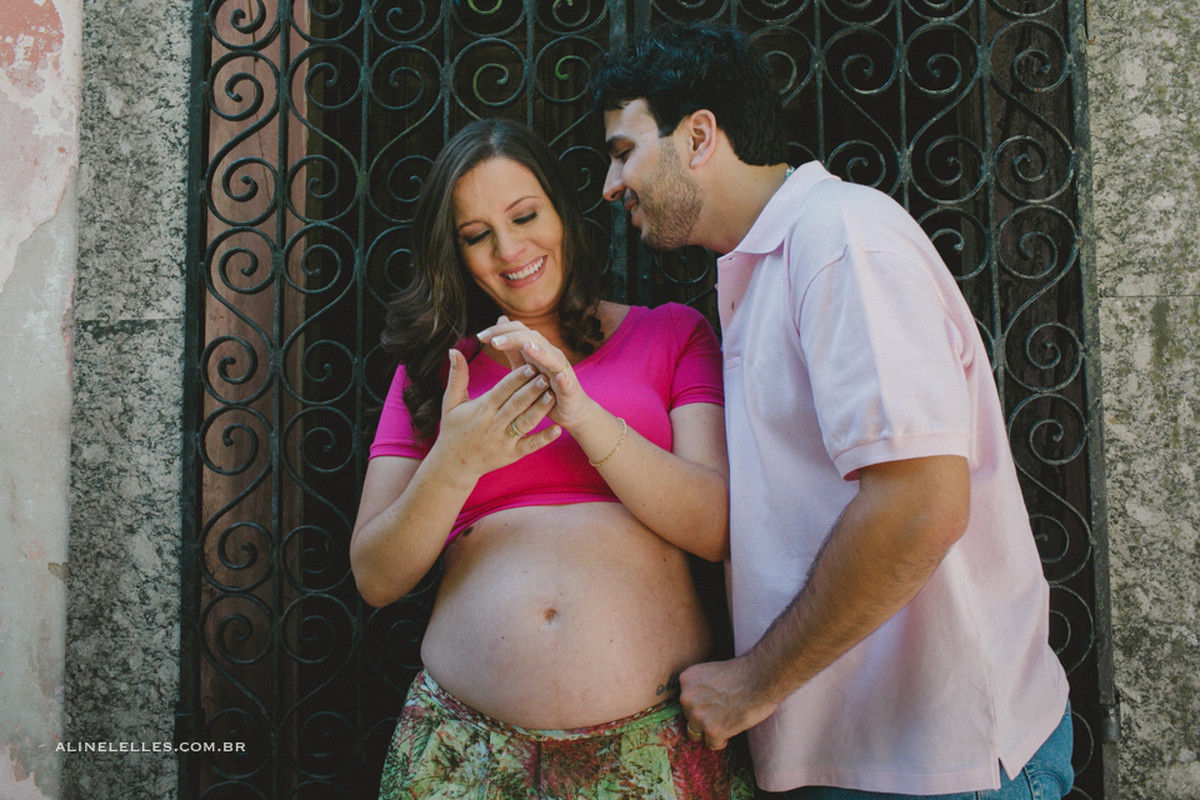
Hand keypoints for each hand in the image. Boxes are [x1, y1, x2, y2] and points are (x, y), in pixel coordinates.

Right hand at [432, 348, 560, 478]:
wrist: (453, 465)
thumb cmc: (453, 430)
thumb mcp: (451, 402)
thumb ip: (457, 376)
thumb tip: (453, 349)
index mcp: (482, 409)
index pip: (502, 390)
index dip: (516, 378)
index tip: (530, 364)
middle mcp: (494, 423)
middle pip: (516, 403)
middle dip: (532, 389)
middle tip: (547, 374)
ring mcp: (504, 440)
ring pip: (525, 422)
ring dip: (540, 409)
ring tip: (553, 395)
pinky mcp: (512, 454)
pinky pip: (530, 445)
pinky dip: (544, 438)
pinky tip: (557, 429)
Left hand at [477, 318, 591, 428]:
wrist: (570, 410)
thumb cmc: (545, 388)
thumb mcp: (524, 368)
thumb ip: (512, 348)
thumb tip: (500, 321)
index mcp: (537, 350)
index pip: (518, 331)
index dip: (499, 331)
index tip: (479, 336)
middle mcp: (550, 355)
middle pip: (533, 338)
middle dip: (513, 338)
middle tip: (494, 341)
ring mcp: (562, 371)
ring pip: (552, 356)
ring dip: (540, 351)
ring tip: (526, 347)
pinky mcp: (571, 390)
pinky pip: (568, 383)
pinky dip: (564, 379)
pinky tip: (559, 377)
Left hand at [679, 657, 780, 750]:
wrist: (761, 678)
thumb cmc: (743, 673)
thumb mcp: (711, 672)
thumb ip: (699, 687)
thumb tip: (697, 707)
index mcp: (686, 680)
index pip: (685, 701)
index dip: (700, 704)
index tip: (714, 703)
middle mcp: (686, 698)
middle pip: (689, 718)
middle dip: (704, 718)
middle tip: (723, 711)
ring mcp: (698, 715)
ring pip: (695, 734)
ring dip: (709, 730)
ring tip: (727, 720)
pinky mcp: (712, 731)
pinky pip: (711, 744)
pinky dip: (721, 740)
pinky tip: (732, 728)